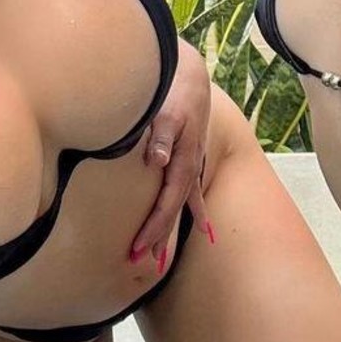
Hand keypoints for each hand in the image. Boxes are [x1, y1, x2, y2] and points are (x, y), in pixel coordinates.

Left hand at [129, 39, 212, 268]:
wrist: (190, 74)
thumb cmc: (174, 92)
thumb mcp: (166, 111)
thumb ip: (160, 136)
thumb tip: (157, 161)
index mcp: (183, 161)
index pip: (166, 204)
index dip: (153, 229)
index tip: (137, 250)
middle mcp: (190, 166)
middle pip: (175, 210)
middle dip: (161, 238)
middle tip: (147, 267)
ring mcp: (192, 162)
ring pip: (183, 203)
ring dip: (175, 229)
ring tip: (168, 259)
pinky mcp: (189, 156)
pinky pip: (191, 190)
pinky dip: (194, 209)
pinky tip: (203, 226)